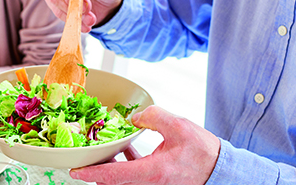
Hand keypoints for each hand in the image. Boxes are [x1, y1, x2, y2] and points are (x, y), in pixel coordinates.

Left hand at [69, 106, 219, 184]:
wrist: (221, 170)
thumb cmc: (203, 151)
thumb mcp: (178, 126)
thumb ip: (153, 117)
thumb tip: (134, 117)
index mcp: (152, 173)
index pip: (112, 175)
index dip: (90, 173)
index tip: (75, 170)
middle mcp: (149, 184)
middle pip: (112, 181)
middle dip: (96, 169)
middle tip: (84, 155)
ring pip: (121, 179)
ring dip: (109, 167)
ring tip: (103, 149)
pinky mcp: (156, 182)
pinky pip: (133, 176)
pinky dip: (124, 165)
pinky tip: (125, 150)